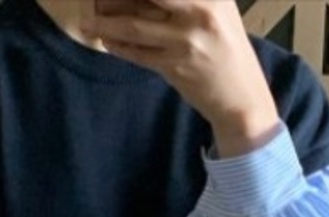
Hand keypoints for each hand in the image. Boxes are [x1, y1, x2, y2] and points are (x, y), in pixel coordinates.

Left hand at [83, 0, 279, 154]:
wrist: (241, 96)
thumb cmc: (226, 49)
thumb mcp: (217, 10)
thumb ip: (185, 0)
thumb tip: (144, 0)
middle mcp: (200, 11)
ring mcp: (186, 40)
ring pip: (135, 26)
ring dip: (107, 23)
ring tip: (88, 20)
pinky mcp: (174, 66)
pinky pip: (138, 53)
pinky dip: (119, 46)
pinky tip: (106, 40)